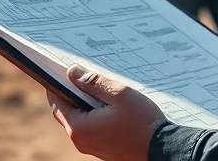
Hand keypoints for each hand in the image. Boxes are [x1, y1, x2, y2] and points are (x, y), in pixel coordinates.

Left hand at [48, 66, 165, 160]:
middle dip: (71, 92)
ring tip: (99, 87)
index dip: (56, 83)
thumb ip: (94, 82)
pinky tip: (107, 104)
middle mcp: (80, 140)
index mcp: (79, 127)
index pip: (57, 101)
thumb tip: (73, 72)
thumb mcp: (119, 94)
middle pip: (65, 111)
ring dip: (83, 103)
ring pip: (78, 119)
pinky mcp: (101, 148)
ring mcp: (90, 146)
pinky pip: (90, 128)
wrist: (161, 149)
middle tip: (82, 74)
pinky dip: (92, 114)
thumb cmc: (142, 122)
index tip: (60, 68)